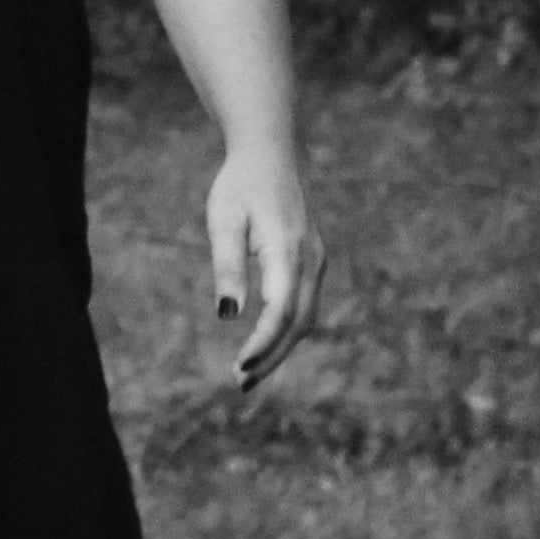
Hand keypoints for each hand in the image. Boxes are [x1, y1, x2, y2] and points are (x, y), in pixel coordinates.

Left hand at [209, 142, 323, 387]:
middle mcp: (310, 260)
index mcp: (287, 250)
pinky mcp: (312, 261)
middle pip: (298, 323)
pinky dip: (288, 330)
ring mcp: (316, 261)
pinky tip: (265, 344)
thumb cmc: (239, 186)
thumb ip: (227, 266)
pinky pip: (305, 304)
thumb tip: (228, 314)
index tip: (241, 366)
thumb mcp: (223, 221)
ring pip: (306, 317)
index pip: (280, 311)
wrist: (271, 155)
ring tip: (248, 372)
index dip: (263, 343)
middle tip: (241, 383)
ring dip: (280, 347)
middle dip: (272, 356)